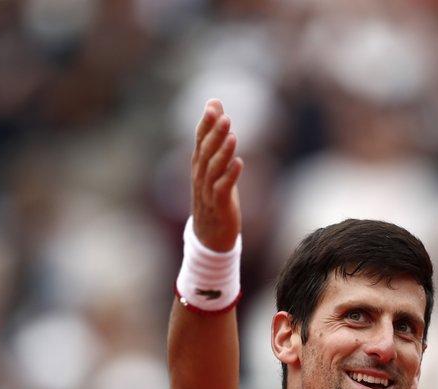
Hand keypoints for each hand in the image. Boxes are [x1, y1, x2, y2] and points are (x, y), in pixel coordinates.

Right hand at [191, 99, 243, 251]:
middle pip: (205, 152)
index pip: (199, 140)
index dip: (205, 124)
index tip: (213, 106)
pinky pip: (222, 190)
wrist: (210, 236)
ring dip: (222, 153)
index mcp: (198, 165)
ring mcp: (207, 192)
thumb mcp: (215, 165)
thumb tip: (215, 103)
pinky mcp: (219, 206)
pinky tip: (239, 163)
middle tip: (225, 117)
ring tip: (233, 137)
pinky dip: (229, 176)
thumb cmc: (213, 196)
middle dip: (214, 134)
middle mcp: (200, 176)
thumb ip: (215, 135)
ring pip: (213, 170)